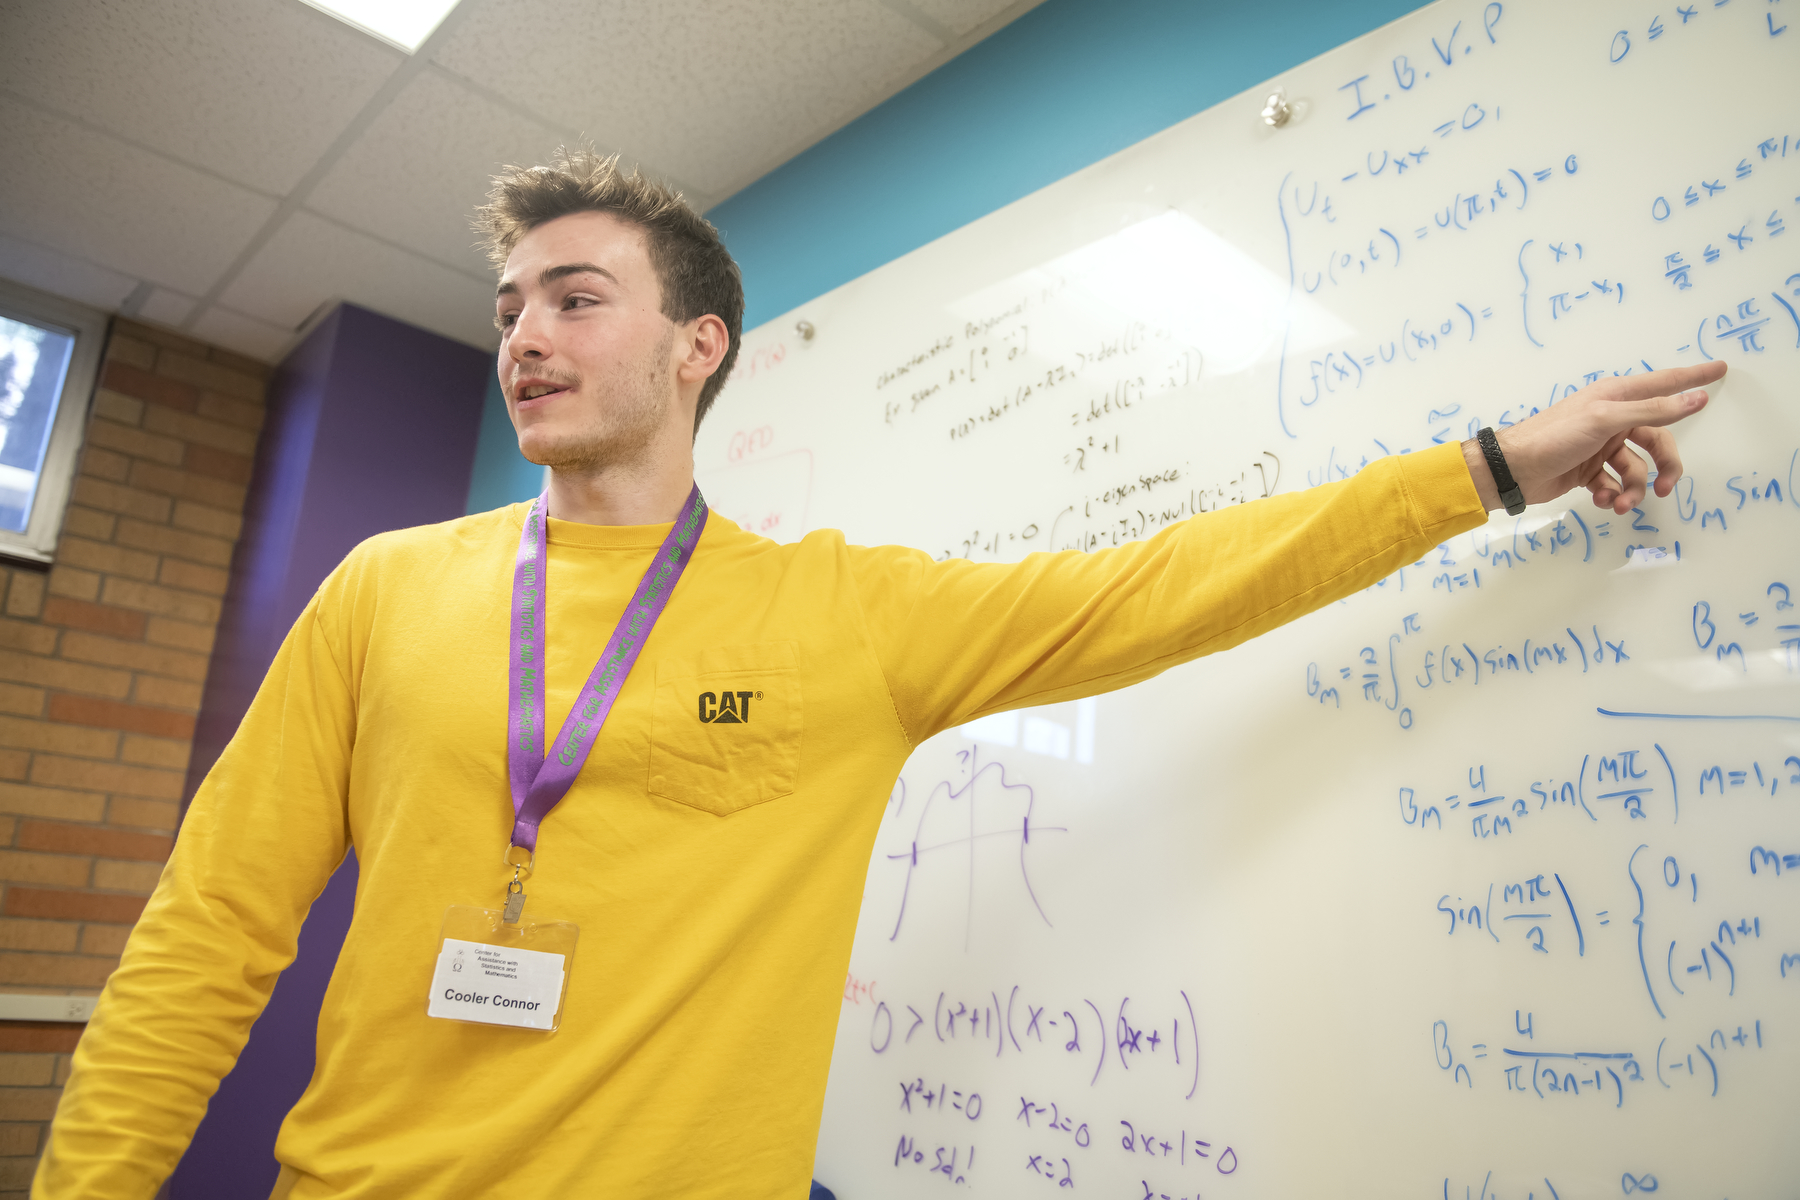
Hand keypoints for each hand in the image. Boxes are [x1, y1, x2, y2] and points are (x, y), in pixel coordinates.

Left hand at [1460, 361, 1726, 514]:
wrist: (1511, 471)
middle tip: (1665, 488)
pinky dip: (1611, 494)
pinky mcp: (1588, 471)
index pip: (1665, 384)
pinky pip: (1614, 484)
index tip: (1721, 369)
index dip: (1694, 378)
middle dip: (1664, 467)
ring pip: (1636, 469)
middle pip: (1657, 441)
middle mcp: (1612, 418)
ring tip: (1619, 503)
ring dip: (1633, 489)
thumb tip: (1696, 397)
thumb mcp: (1605, 420)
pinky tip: (1600, 499)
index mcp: (1616, 396)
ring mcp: (1600, 446)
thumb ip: (1652, 410)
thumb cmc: (1554, 437)